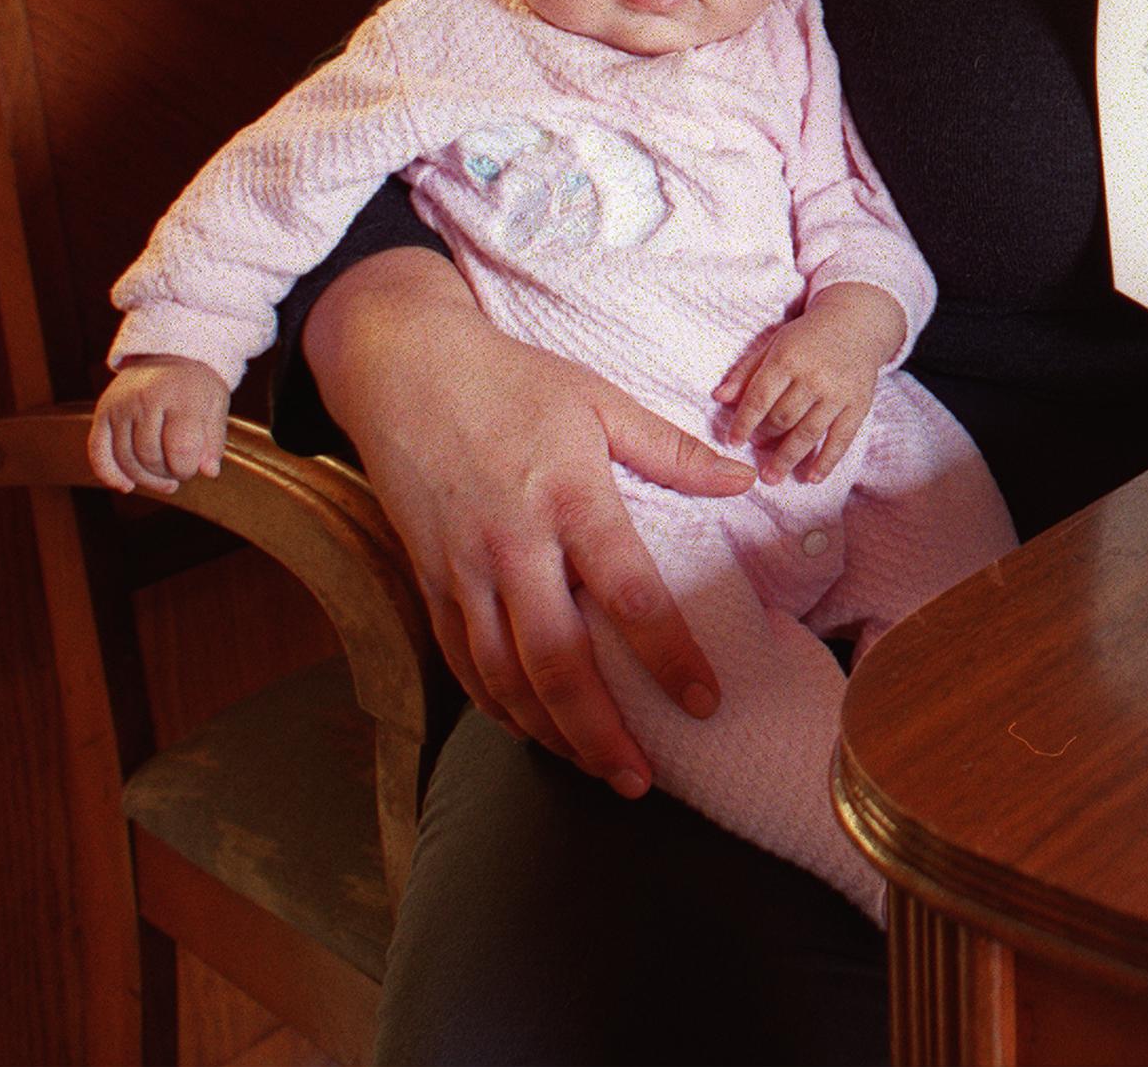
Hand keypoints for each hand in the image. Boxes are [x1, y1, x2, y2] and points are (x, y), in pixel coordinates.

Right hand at [88, 355, 232, 494]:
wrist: (170, 354)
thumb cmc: (196, 384)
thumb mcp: (216, 406)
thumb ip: (214, 440)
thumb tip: (209, 472)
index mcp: (180, 396)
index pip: (181, 449)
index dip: (188, 468)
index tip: (194, 468)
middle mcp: (145, 399)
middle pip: (150, 457)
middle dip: (167, 474)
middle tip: (179, 472)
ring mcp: (120, 406)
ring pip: (125, 459)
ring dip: (144, 478)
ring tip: (162, 479)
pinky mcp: (103, 412)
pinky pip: (98, 450)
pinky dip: (109, 473)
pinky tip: (126, 486)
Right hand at [304, 246, 754, 796]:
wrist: (402, 367)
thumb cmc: (512, 380)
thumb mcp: (599, 399)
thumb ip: (672, 451)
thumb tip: (745, 479)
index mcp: (568, 497)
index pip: (628, 593)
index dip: (669, 654)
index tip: (705, 700)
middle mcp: (511, 545)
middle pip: (556, 659)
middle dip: (600, 730)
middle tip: (642, 779)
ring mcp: (462, 569)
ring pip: (503, 675)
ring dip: (550, 733)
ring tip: (598, 770)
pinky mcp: (426, 580)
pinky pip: (460, 660)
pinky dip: (496, 705)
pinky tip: (531, 732)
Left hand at [712, 282, 901, 484]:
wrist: (856, 324)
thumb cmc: (807, 338)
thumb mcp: (774, 345)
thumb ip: (746, 372)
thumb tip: (718, 398)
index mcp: (788, 357)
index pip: (759, 398)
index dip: (743, 423)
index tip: (732, 442)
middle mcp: (814, 375)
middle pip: (783, 418)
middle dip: (765, 439)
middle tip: (756, 453)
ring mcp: (839, 392)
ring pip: (808, 433)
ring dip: (788, 459)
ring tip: (772, 478)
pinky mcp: (860, 404)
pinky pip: (841, 439)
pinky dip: (826, 461)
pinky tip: (812, 478)